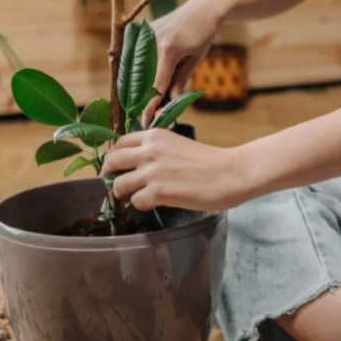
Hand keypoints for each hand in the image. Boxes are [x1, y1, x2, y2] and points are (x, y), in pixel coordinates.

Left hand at [101, 129, 251, 211]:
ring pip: (119, 185)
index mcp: (154, 135)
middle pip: (112, 162)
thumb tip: (138, 163)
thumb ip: (156, 149)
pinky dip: (141, 205)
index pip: (120, 142)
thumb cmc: (209, 161)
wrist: (231, 172)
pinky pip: (135, 202)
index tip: (116, 167)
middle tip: (114, 185)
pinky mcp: (158, 192)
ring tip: (136, 197)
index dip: (115, 156)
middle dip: (109, 175)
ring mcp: (152, 171)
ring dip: (124, 194)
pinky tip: (154, 203)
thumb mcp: (177, 144)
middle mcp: (149, 150)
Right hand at [143, 0, 220, 122]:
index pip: (158, 83)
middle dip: (140, 97)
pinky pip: (134, 54)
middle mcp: (153, 41)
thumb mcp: (195, 59)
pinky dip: (134, 68)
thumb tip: (169, 102)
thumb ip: (180, 80)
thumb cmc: (202, 35)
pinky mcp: (142, 30)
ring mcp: (145, 33)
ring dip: (134, 83)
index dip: (152, 103)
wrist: (201, 10)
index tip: (146, 118)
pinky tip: (134, 81)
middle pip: (142, 76)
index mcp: (169, 49)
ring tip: (135, 101)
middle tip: (140, 113)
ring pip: (134, 65)